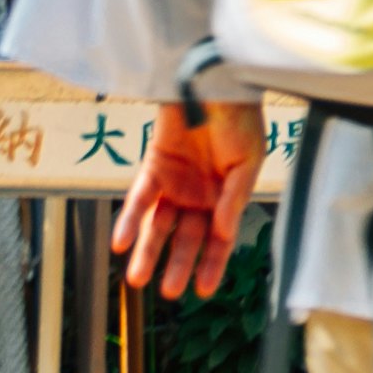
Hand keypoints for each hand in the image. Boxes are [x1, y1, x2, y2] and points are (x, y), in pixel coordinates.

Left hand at [114, 98, 262, 299]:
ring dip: (148, 251)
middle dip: (178, 265)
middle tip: (170, 291)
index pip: (219, 238)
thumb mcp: (249, 159)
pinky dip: (130, 220)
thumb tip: (226, 233)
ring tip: (138, 278)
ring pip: (159, 225)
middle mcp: (200, 194)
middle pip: (187, 238)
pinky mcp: (154, 168)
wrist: (214, 81)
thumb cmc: (241, 117)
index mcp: (227, 195)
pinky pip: (140, 199)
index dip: (213, 264)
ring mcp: (176, 183)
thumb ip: (235, 197)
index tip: (205, 290)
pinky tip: (122, 242)